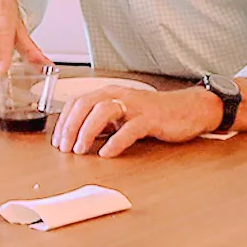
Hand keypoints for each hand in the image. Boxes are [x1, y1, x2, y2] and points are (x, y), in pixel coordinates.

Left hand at [50, 85, 222, 157]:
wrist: (189, 109)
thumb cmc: (153, 113)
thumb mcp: (122, 115)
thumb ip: (102, 122)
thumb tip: (78, 136)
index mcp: (109, 93)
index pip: (77, 102)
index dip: (64, 121)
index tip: (57, 141)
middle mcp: (119, 95)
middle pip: (85, 104)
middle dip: (70, 126)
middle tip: (64, 148)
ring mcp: (136, 106)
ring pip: (104, 111)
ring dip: (87, 131)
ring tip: (80, 149)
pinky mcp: (151, 118)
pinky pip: (130, 128)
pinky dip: (116, 141)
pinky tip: (107, 153)